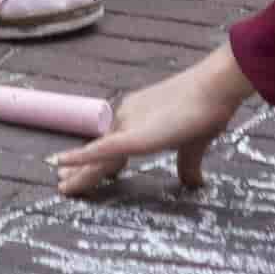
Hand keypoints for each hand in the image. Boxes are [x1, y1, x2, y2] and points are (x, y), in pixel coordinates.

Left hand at [53, 45, 253, 197]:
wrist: (215, 88)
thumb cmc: (207, 110)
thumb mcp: (194, 144)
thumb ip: (188, 164)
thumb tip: (194, 183)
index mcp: (139, 119)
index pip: (112, 145)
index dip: (99, 161)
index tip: (83, 170)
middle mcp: (127, 119)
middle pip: (100, 149)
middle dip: (82, 167)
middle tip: (63, 179)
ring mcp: (128, 125)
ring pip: (97, 155)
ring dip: (79, 171)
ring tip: (62, 185)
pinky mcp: (134, 135)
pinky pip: (101, 149)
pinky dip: (80, 157)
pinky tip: (60, 162)